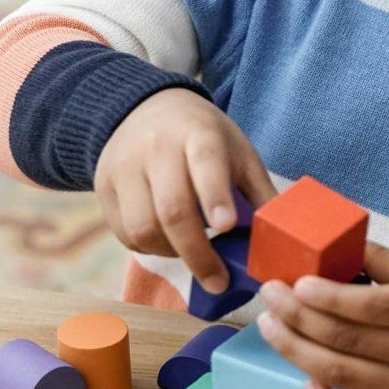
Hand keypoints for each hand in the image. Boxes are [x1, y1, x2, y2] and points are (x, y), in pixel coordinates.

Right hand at [94, 88, 275, 292]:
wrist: (147, 108)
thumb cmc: (205, 137)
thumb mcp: (239, 150)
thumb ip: (259, 192)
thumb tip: (285, 240)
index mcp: (198, 133)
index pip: (205, 163)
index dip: (215, 196)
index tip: (227, 227)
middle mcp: (156, 147)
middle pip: (172, 208)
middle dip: (197, 253)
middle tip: (218, 280)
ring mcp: (124, 166)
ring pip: (143, 227)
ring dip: (172, 253)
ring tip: (194, 255)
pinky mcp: (104, 185)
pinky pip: (125, 232)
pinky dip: (150, 248)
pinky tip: (170, 243)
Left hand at [255, 243, 388, 388]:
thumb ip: (386, 262)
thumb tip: (336, 245)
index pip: (374, 306)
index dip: (331, 297)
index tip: (297, 282)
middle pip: (349, 340)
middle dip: (299, 316)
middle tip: (269, 295)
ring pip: (341, 376)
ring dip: (296, 351)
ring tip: (269, 326)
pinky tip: (308, 382)